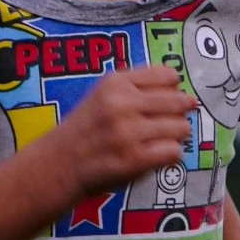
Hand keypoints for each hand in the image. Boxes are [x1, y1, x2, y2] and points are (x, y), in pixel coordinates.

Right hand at [46, 64, 193, 198]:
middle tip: (172, 122)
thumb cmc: (86, 129)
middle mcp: (122, 103)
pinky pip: (173, 152)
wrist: (59, 163)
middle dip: (180, 113)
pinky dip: (170, 154)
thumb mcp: (102, 95)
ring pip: (180, 127)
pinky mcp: (134, 159)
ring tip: (162, 140)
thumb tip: (179, 88)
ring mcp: (128, 132)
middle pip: (178, 101)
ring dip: (176, 135)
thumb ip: (135, 86)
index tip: (167, 99)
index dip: (173, 89)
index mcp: (115, 82)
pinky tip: (157, 155)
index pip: (167, 76)